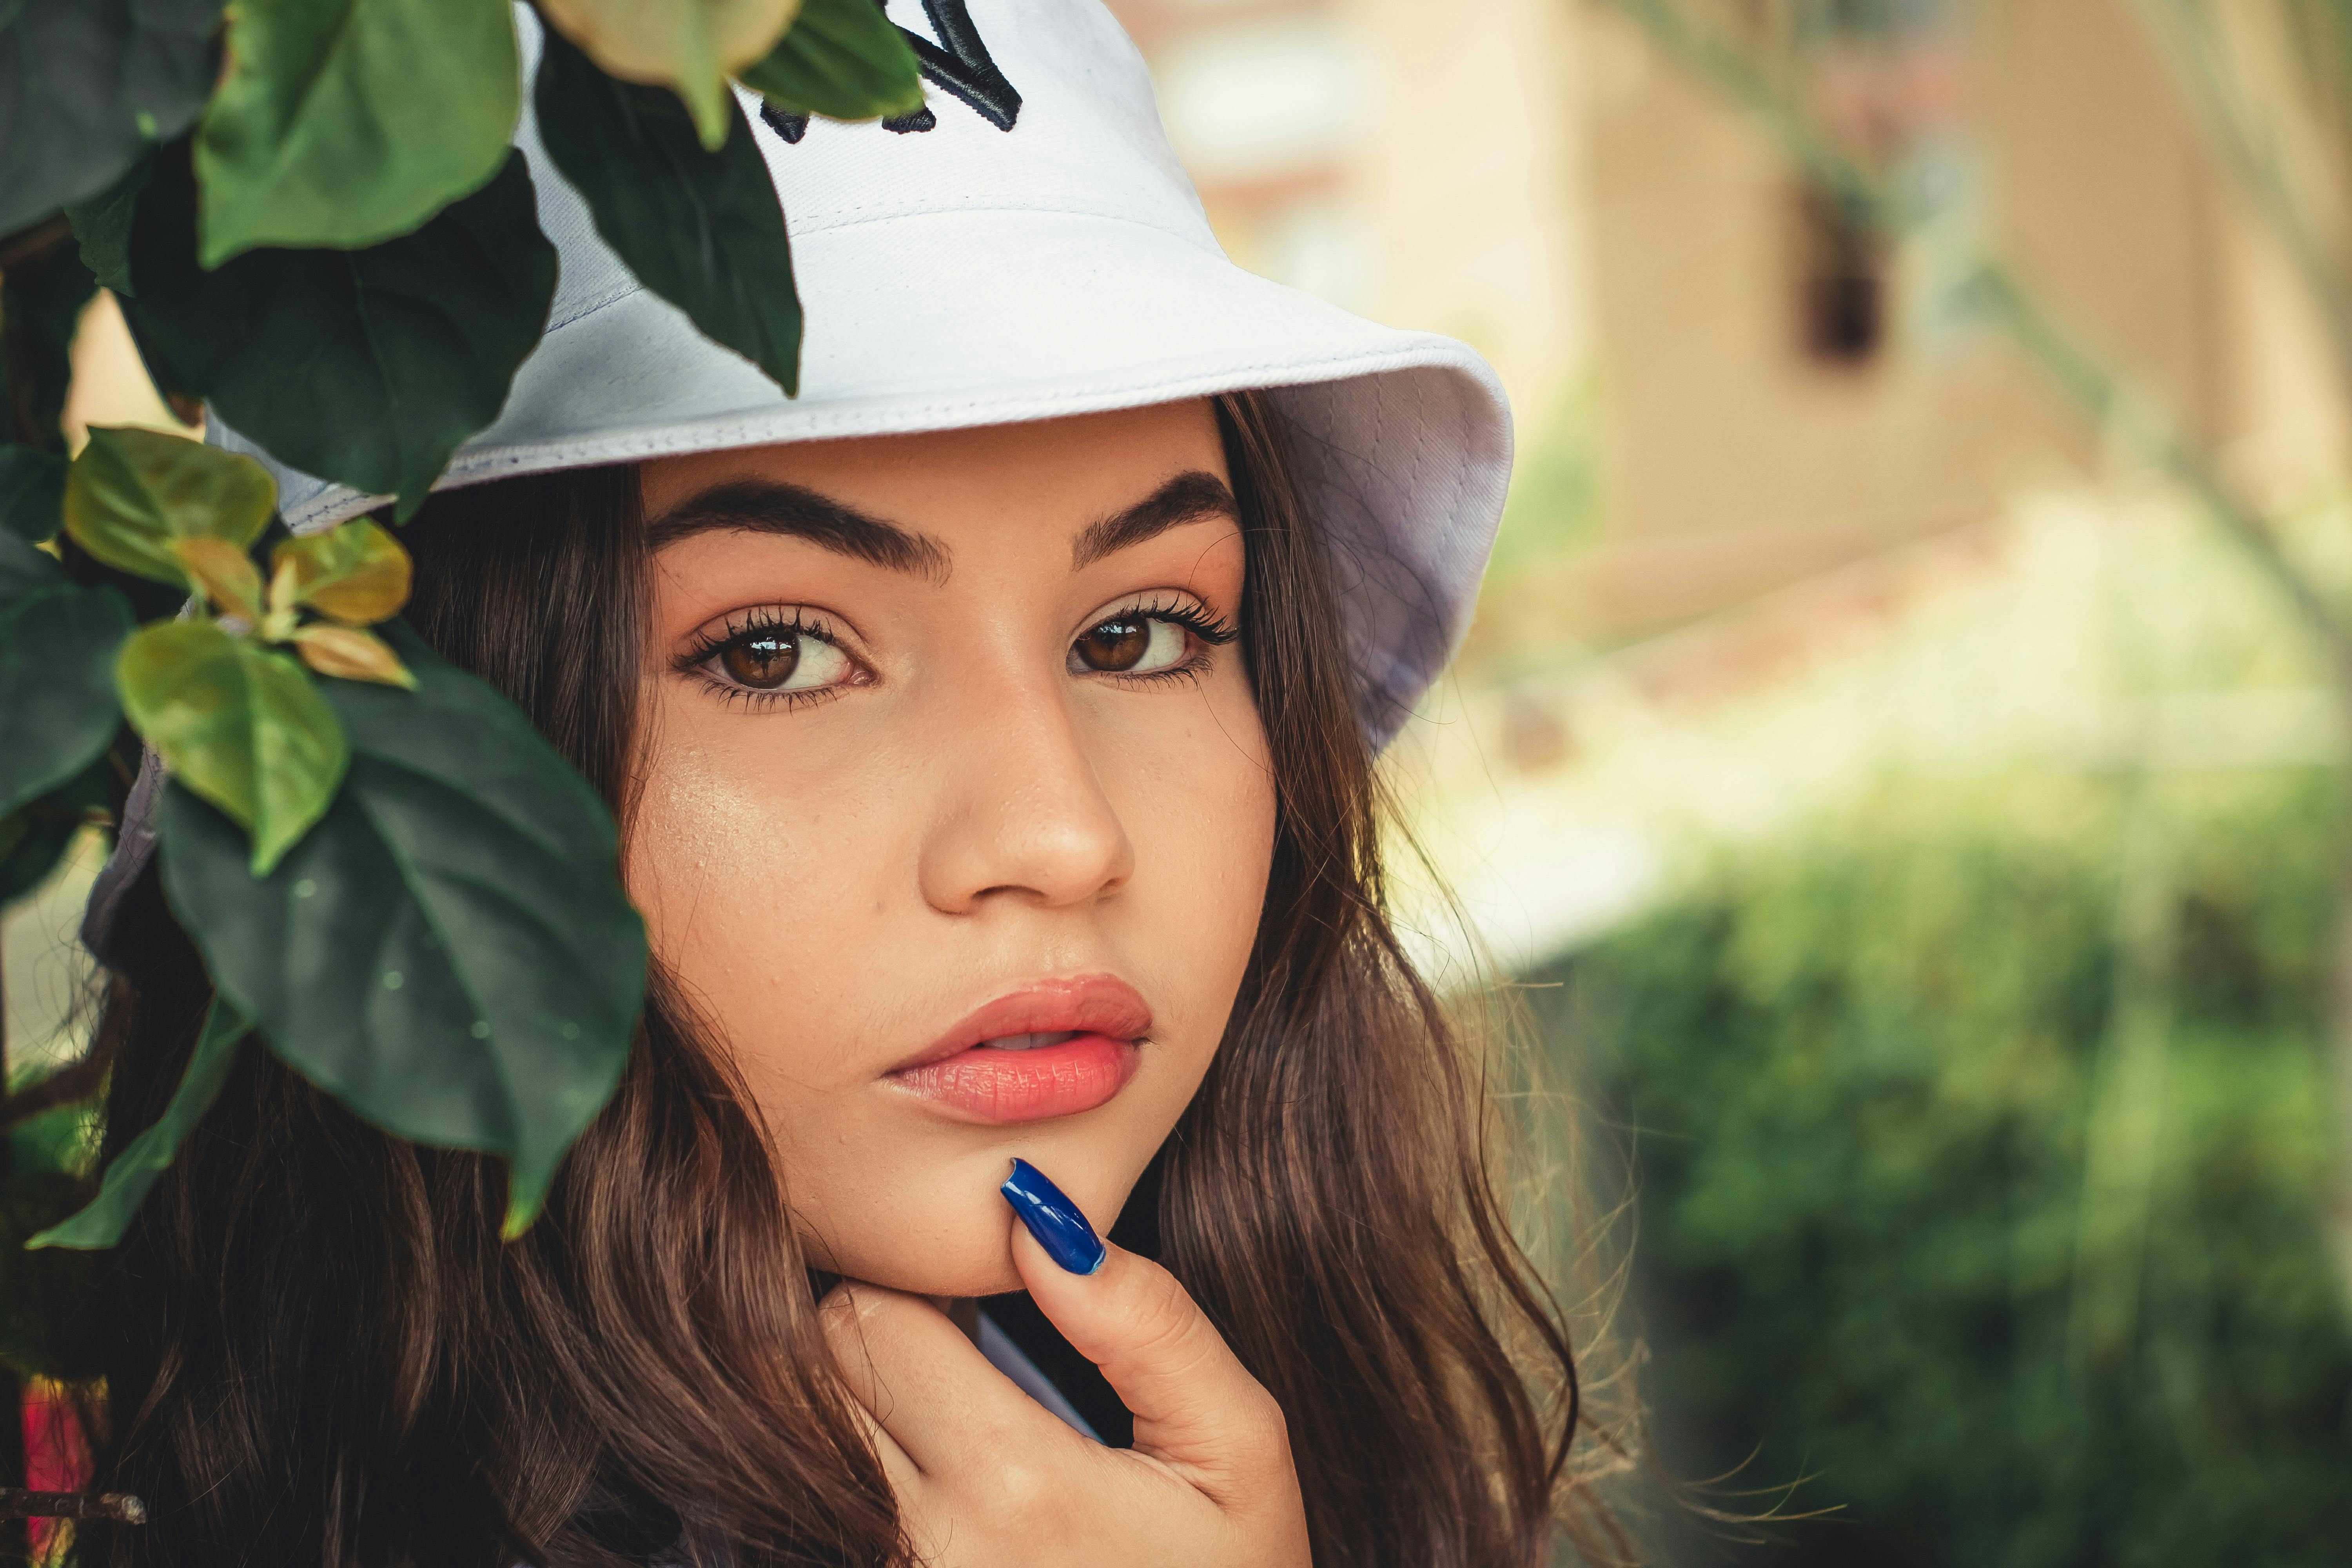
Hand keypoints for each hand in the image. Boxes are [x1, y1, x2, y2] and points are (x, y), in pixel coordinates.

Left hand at [821, 1223, 1310, 1566]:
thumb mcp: (1239, 1451)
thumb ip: (1147, 1325)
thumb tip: (1039, 1217)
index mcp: (1014, 1487)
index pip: (867, 1317)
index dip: (912, 1285)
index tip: (968, 1305)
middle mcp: (924, 1552)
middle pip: (804, 1378)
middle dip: (862, 1341)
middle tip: (942, 1358)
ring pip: (790, 1453)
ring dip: (842, 1418)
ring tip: (930, 1424)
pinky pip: (803, 1523)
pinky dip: (840, 1488)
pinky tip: (923, 1487)